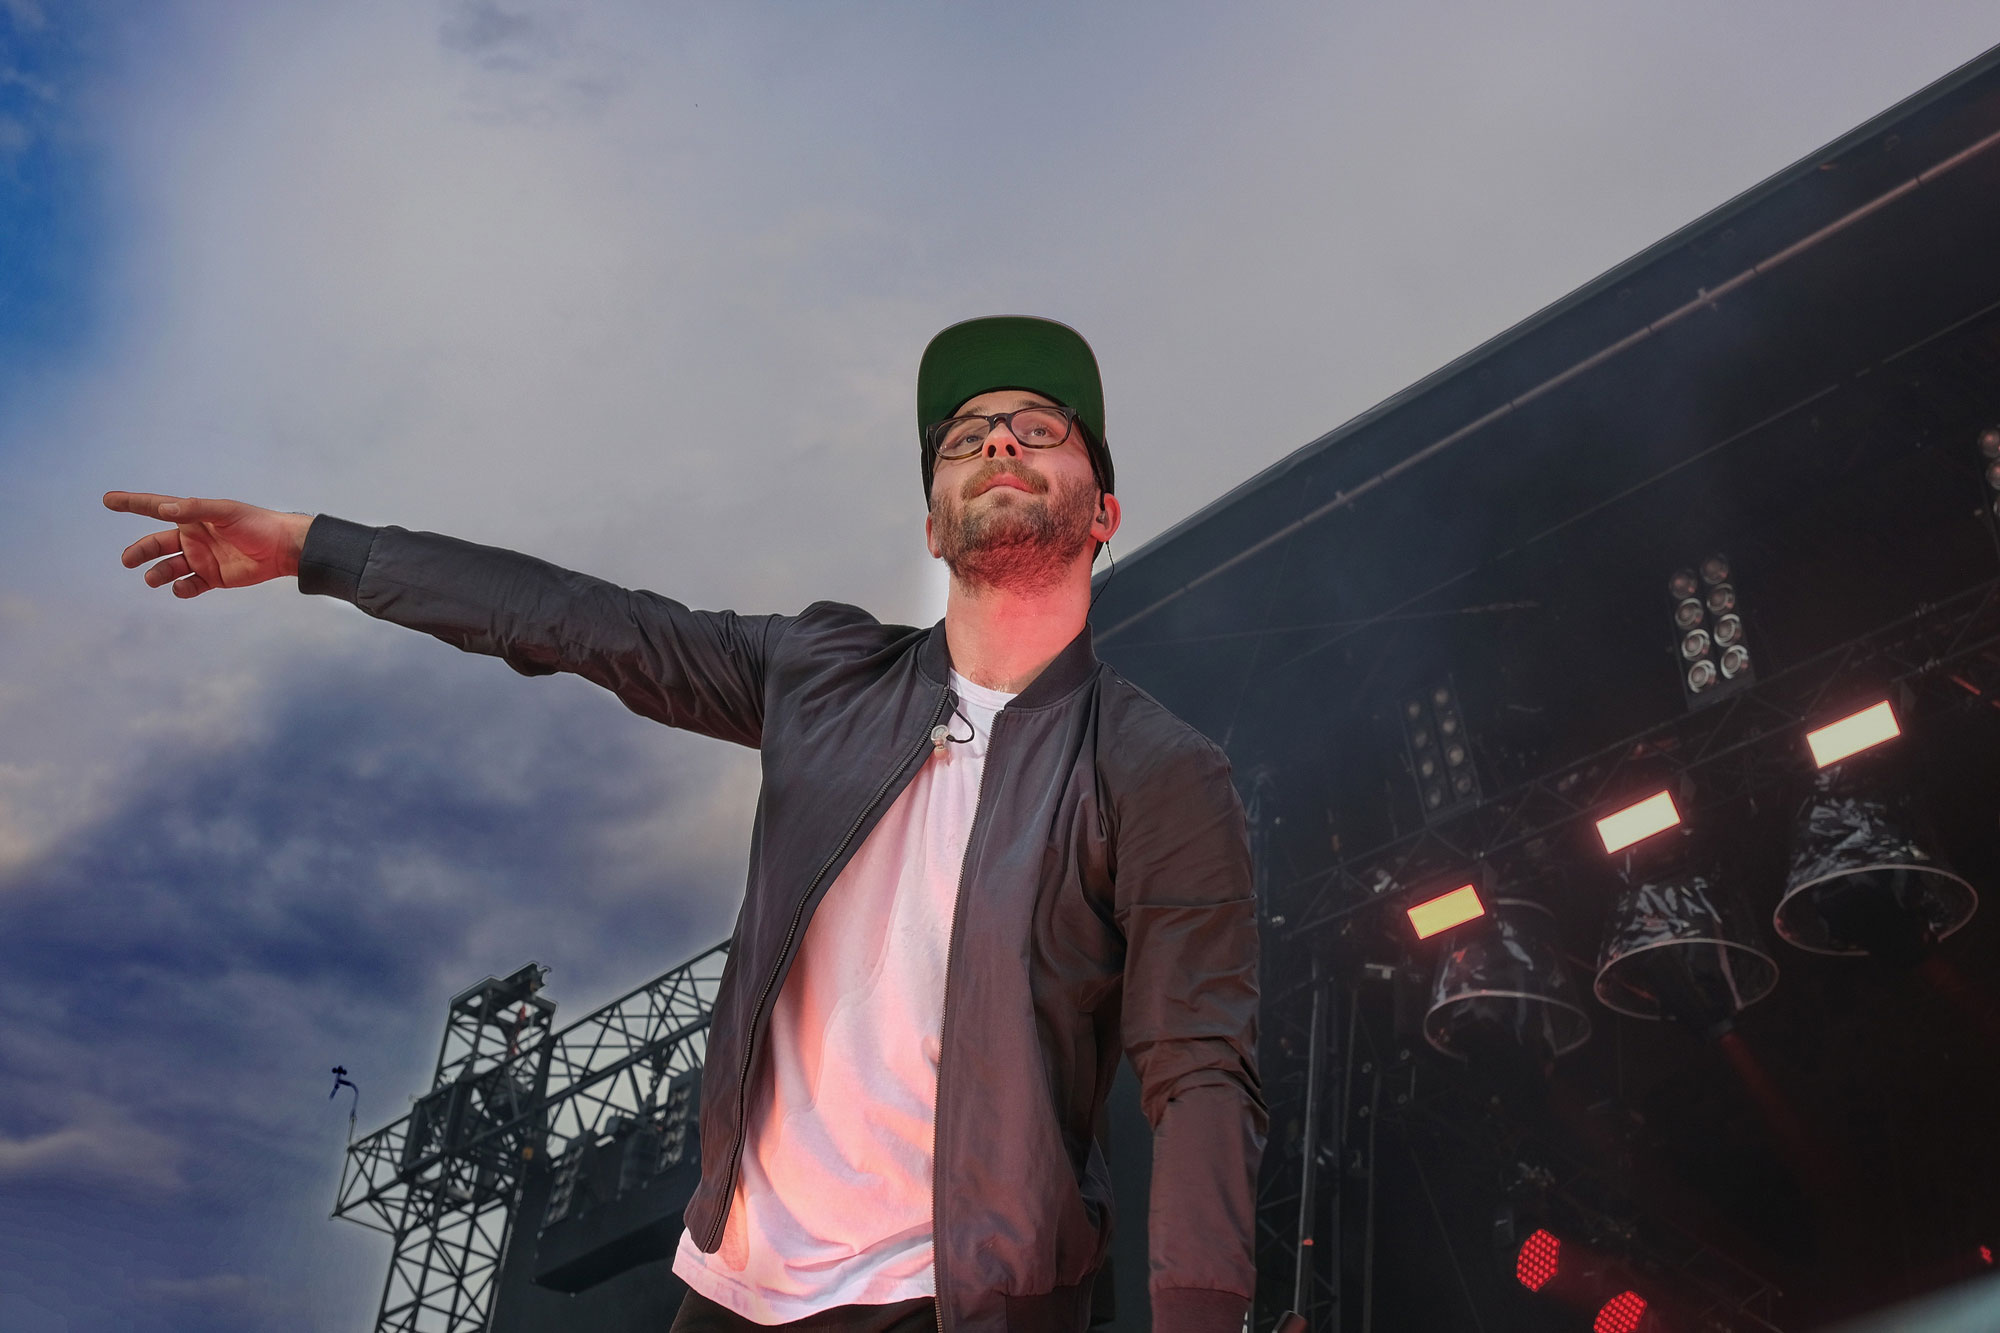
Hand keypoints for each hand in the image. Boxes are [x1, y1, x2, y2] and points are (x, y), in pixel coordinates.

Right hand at [103, 491, 314, 598]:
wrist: (282, 549)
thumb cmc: (256, 524)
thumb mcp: (225, 512)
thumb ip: (195, 510)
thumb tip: (164, 509)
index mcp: (192, 517)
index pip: (155, 508)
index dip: (132, 504)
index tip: (107, 500)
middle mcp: (192, 538)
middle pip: (156, 544)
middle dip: (140, 551)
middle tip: (127, 560)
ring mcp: (201, 559)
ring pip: (169, 567)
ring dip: (157, 573)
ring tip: (153, 578)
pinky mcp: (212, 578)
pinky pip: (189, 586)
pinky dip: (181, 589)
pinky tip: (180, 588)